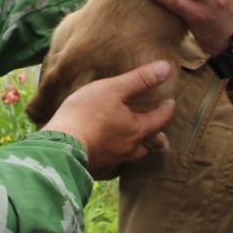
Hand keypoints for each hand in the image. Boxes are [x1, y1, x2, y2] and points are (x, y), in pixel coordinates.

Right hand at [43, 60, 175, 177]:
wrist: (61, 145)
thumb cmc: (87, 114)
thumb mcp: (113, 89)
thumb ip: (140, 79)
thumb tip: (167, 68)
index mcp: (137, 129)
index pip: (160, 120)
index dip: (167, 110)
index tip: (171, 102)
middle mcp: (129, 148)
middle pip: (149, 142)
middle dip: (153, 132)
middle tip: (153, 122)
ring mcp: (112, 158)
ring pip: (131, 153)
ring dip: (135, 144)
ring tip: (131, 135)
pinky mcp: (96, 164)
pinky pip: (113, 157)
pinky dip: (115, 150)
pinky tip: (107, 144)